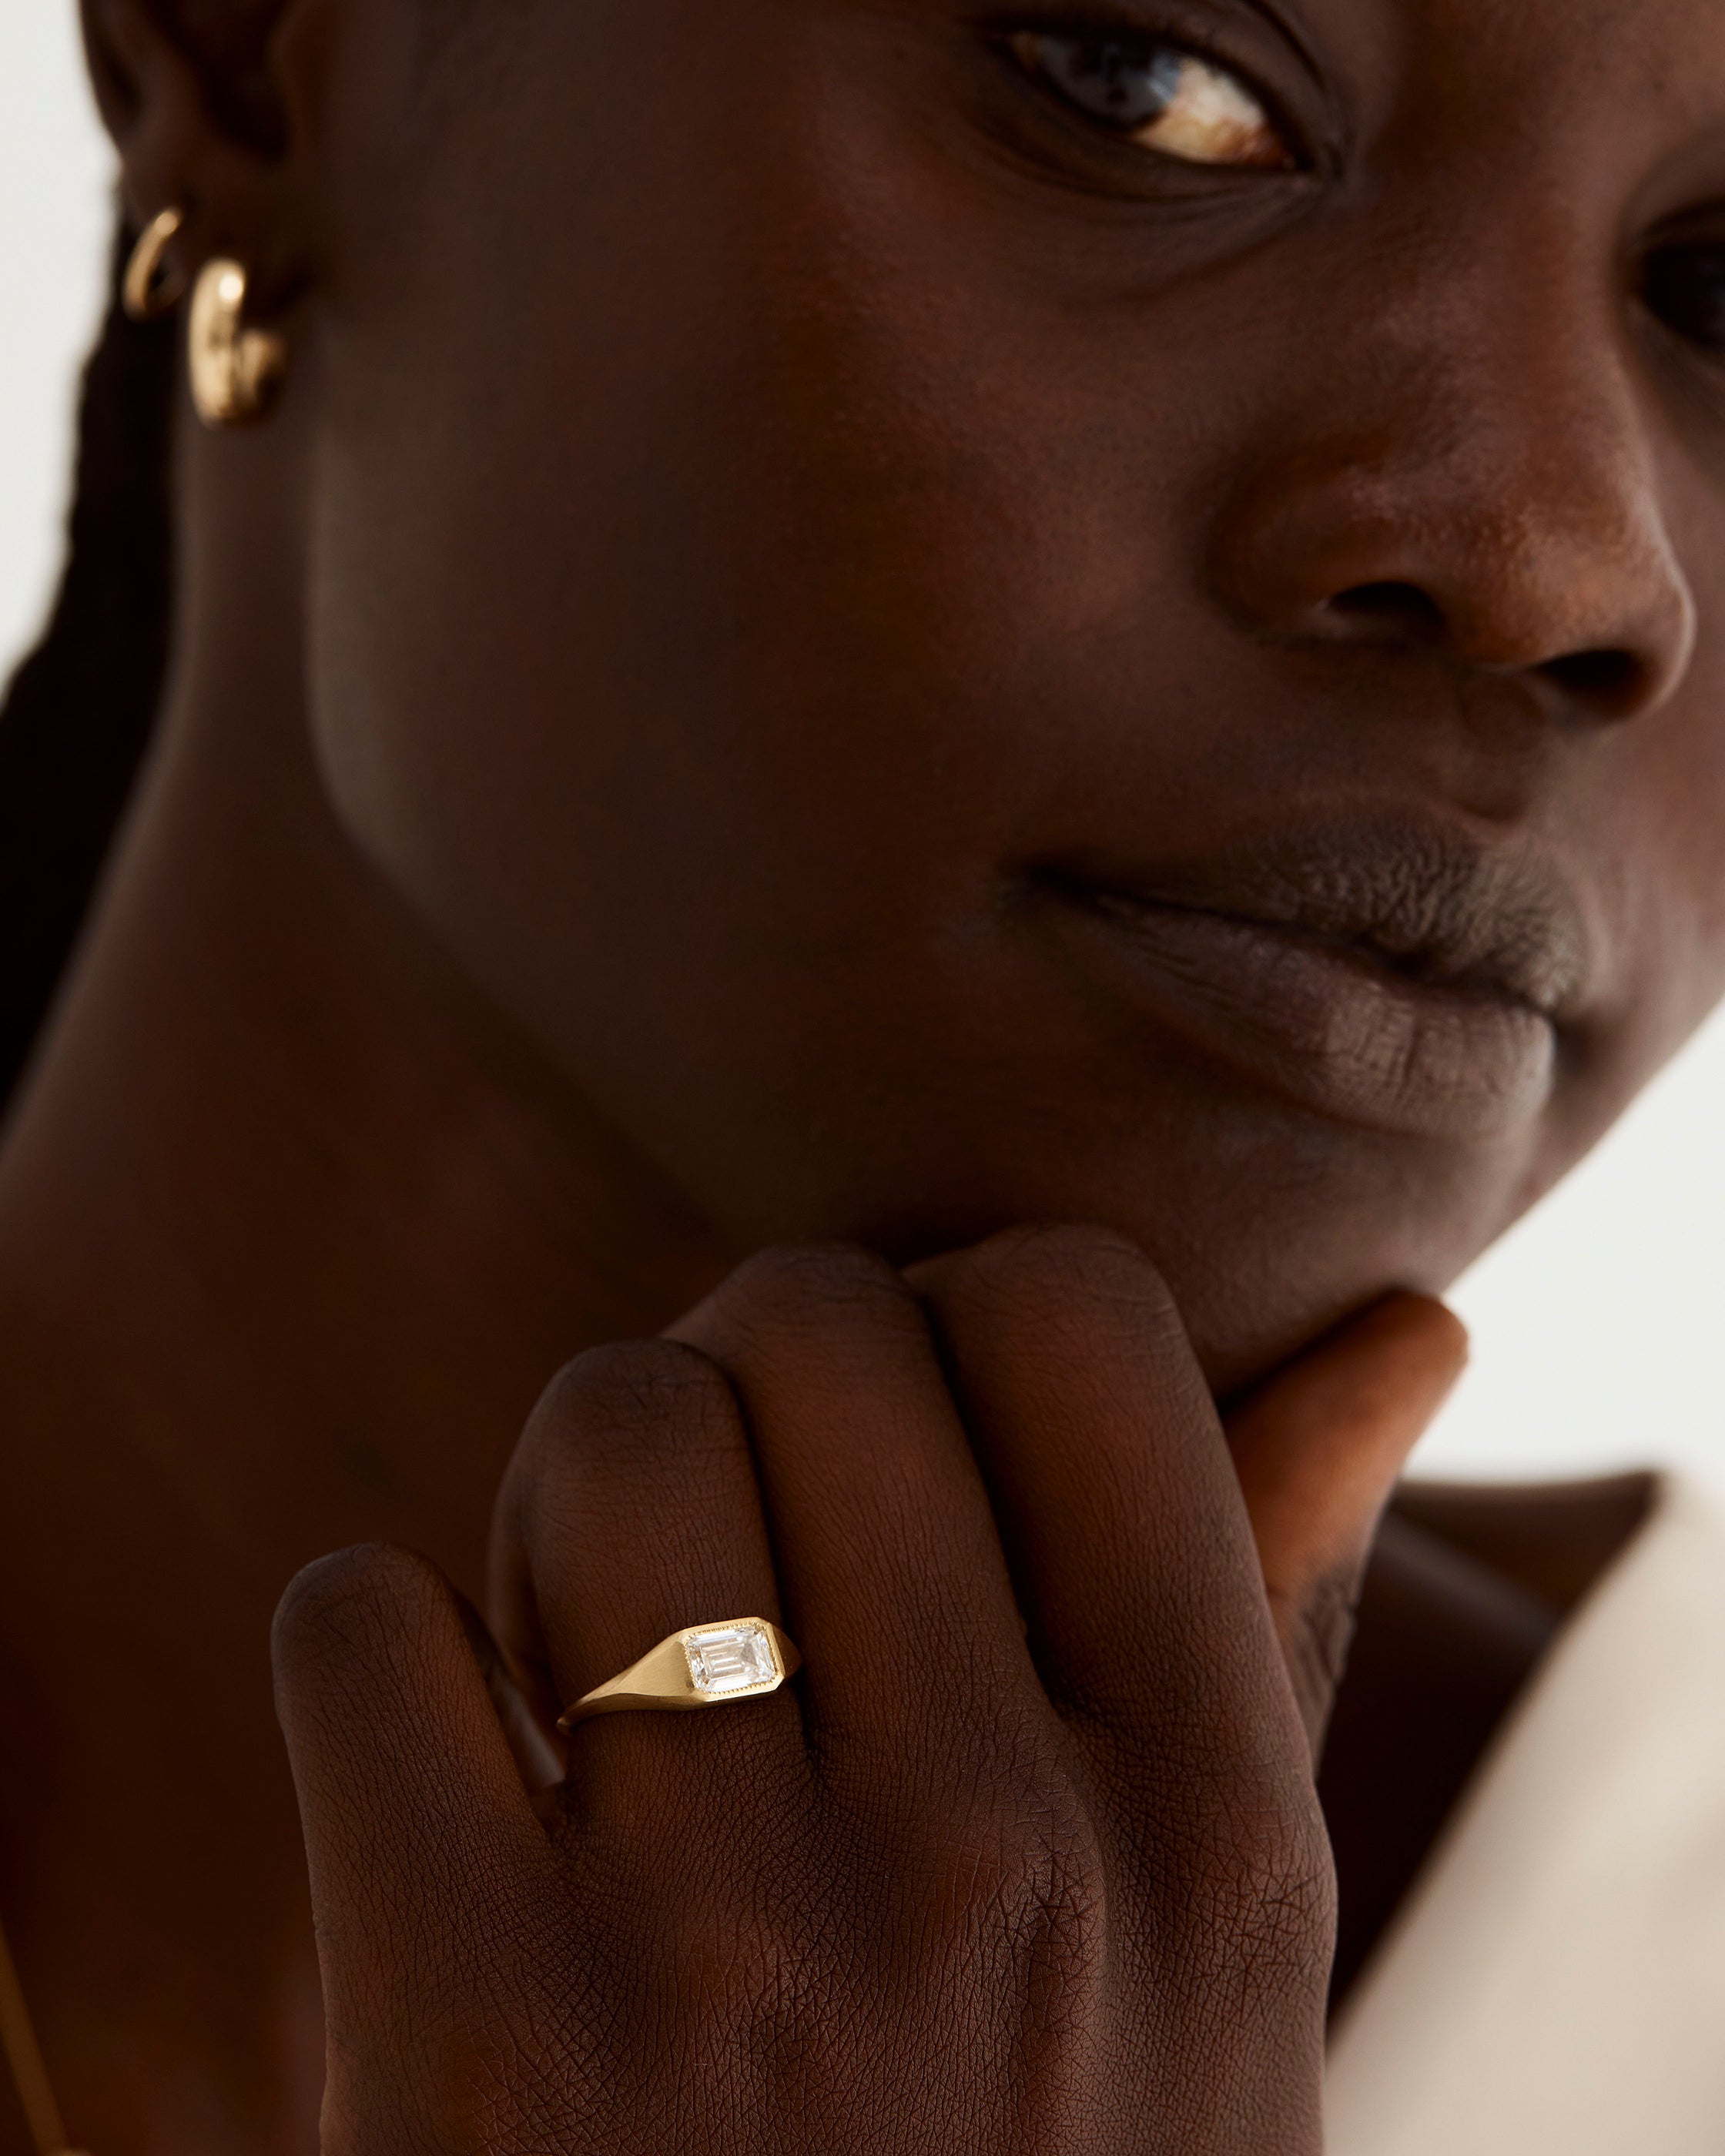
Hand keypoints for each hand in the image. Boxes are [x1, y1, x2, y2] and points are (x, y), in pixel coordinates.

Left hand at [273, 1228, 1463, 2154]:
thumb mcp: (1217, 1961)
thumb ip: (1274, 1615)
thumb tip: (1407, 1326)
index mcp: (1212, 1825)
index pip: (1074, 1310)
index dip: (949, 1314)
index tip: (896, 1437)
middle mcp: (999, 1867)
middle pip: (807, 1325)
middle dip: (736, 1374)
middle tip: (725, 1538)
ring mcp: (734, 1959)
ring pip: (608, 1424)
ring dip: (563, 1491)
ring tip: (589, 1645)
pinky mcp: (474, 2050)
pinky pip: (365, 1623)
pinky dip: (377, 1660)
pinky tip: (451, 1787)